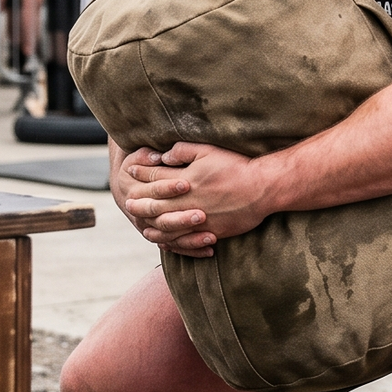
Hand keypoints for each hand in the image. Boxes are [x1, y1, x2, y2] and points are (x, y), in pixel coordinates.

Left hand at [110, 141, 275, 257]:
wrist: (263, 188)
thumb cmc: (236, 166)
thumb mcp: (208, 150)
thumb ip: (182, 151)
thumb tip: (162, 155)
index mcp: (186, 180)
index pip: (155, 177)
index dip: (140, 173)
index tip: (129, 170)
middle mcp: (188, 201)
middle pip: (155, 204)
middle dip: (139, 202)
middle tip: (127, 202)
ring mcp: (198, 219)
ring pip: (166, 225)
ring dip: (151, 224)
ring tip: (141, 222)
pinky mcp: (210, 232)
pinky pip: (185, 240)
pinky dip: (172, 241)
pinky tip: (164, 240)